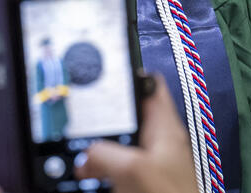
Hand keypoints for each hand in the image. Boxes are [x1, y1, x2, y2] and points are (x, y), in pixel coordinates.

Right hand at [75, 76, 196, 192]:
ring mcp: (155, 160)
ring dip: (103, 142)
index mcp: (166, 127)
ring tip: (84, 145)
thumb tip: (86, 152)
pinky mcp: (146, 178)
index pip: (151, 83)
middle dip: (106, 113)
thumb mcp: (130, 168)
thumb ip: (104, 152)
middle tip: (86, 115)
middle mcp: (163, 141)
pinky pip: (121, 162)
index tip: (105, 72)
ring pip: (124, 139)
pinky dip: (105, 163)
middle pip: (131, 112)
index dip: (128, 74)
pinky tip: (94, 170)